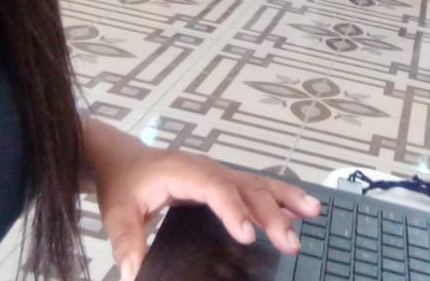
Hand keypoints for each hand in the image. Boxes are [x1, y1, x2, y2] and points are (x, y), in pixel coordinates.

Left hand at [81, 118, 320, 280]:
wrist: (125, 159)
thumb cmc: (123, 183)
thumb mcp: (116, 211)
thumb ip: (126, 240)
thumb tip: (133, 272)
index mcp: (184, 172)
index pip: (214, 188)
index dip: (233, 210)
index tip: (247, 236)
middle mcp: (209, 169)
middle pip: (246, 188)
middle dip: (270, 214)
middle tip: (290, 243)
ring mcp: (219, 173)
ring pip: (259, 184)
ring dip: (286, 199)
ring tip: (313, 214)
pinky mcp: (225, 182)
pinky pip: (256, 188)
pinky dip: (280, 197)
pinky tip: (300, 210)